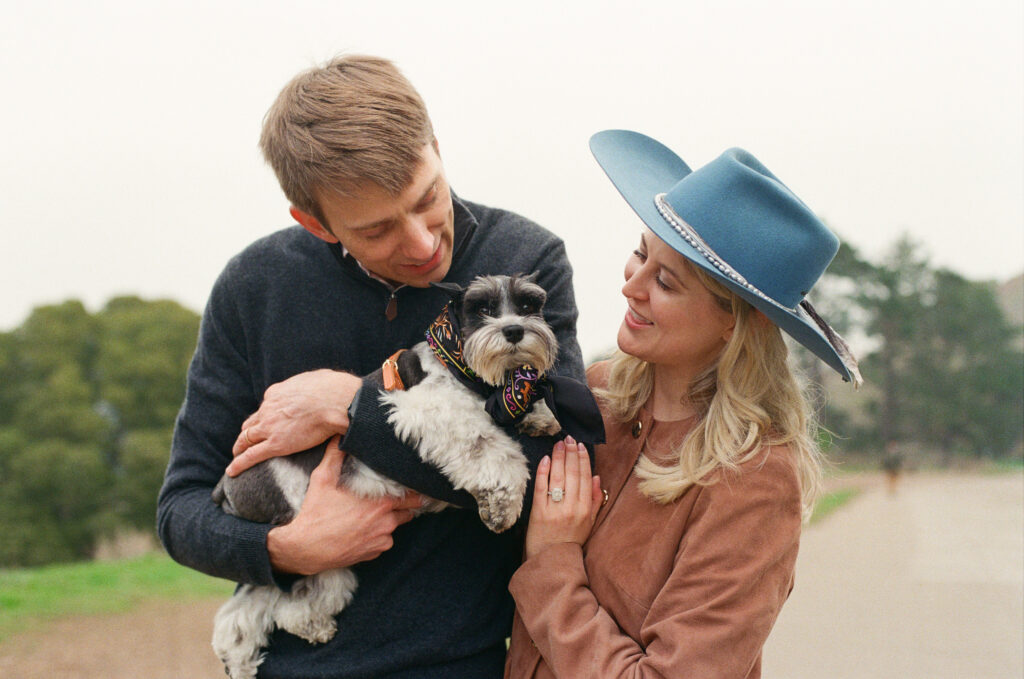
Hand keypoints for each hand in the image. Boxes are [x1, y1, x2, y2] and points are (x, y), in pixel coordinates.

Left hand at [227, 370, 361, 476]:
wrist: (337, 401)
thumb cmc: (333, 388)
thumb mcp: (315, 378)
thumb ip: (309, 383)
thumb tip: (316, 384)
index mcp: (276, 393)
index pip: (266, 407)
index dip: (265, 415)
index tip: (268, 422)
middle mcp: (268, 409)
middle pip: (252, 423)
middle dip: (248, 432)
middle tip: (245, 440)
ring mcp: (269, 427)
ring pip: (246, 439)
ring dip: (239, 447)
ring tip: (236, 455)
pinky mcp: (275, 444)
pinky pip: (251, 456)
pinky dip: (239, 464)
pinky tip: (232, 471)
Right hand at [266, 437, 421, 574]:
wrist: (304, 549)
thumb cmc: (315, 513)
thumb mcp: (322, 479)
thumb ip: (335, 456)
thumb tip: (339, 435)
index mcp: (380, 503)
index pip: (412, 496)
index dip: (413, 491)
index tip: (412, 487)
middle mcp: (386, 523)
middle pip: (408, 513)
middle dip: (403, 507)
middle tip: (393, 500)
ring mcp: (381, 541)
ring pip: (394, 528)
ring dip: (388, 522)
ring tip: (371, 515)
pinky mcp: (373, 554)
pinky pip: (383, 542)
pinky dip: (377, 537)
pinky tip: (362, 530)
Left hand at [524, 436, 601, 559]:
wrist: (551, 560)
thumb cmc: (571, 540)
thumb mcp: (590, 522)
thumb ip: (595, 500)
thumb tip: (597, 478)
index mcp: (586, 509)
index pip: (586, 478)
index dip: (584, 460)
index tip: (581, 446)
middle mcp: (572, 508)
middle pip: (573, 474)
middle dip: (571, 453)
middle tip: (569, 438)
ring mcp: (555, 510)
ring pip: (558, 478)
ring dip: (559, 457)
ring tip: (558, 443)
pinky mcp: (539, 512)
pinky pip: (541, 487)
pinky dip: (543, 472)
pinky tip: (545, 459)